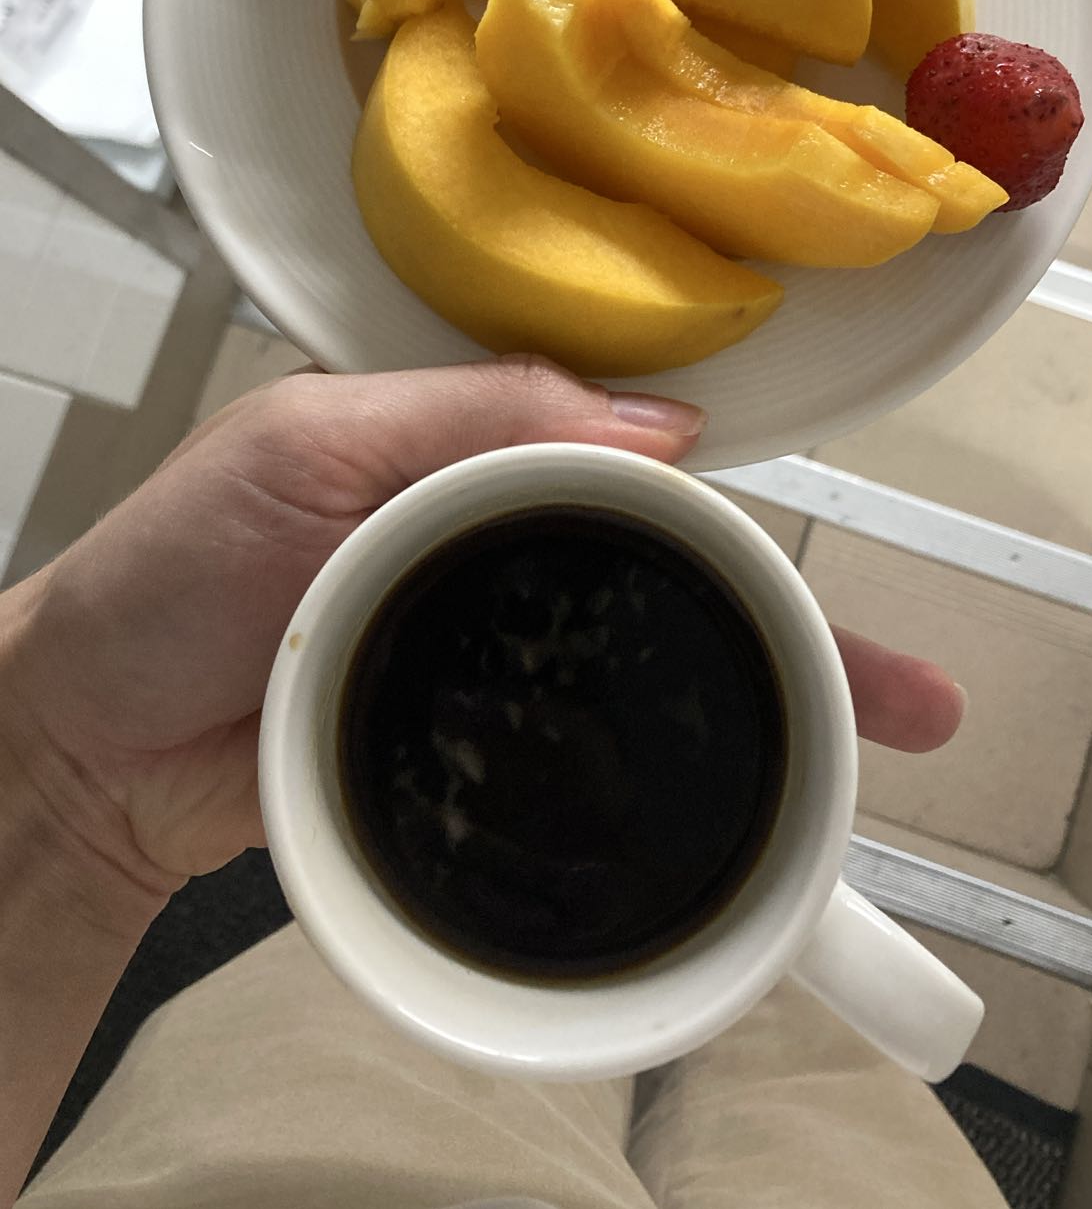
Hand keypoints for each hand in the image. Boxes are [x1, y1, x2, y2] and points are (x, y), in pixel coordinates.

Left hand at [1, 359, 963, 915]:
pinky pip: (576, 747)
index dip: (722, 497)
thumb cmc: (167, 574)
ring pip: (638, 663)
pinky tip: (731, 792)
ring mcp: (481, 648)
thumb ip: (470, 416)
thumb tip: (653, 426)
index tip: (802, 548)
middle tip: (885, 683)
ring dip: (751, 699)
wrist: (89, 743)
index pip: (622, 457)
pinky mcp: (466, 745)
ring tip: (859, 743)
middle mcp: (485, 542)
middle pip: (664, 572)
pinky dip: (654, 766)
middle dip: (784, 618)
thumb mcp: (306, 445)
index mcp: (459, 448)